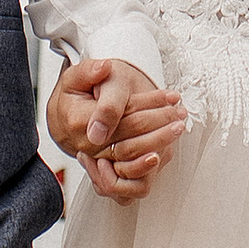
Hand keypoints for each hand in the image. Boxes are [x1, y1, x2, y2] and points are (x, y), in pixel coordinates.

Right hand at [49, 58, 184, 203]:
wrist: (68, 116)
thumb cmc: (78, 93)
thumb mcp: (79, 75)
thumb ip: (91, 71)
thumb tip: (103, 68)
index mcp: (79, 122)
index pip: (122, 115)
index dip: (150, 104)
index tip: (171, 96)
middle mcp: (87, 146)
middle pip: (129, 141)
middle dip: (160, 125)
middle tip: (180, 114)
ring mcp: (96, 161)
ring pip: (132, 160)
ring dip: (159, 144)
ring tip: (178, 127)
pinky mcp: (105, 170)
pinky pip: (128, 178)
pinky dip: (147, 166)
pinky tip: (164, 151)